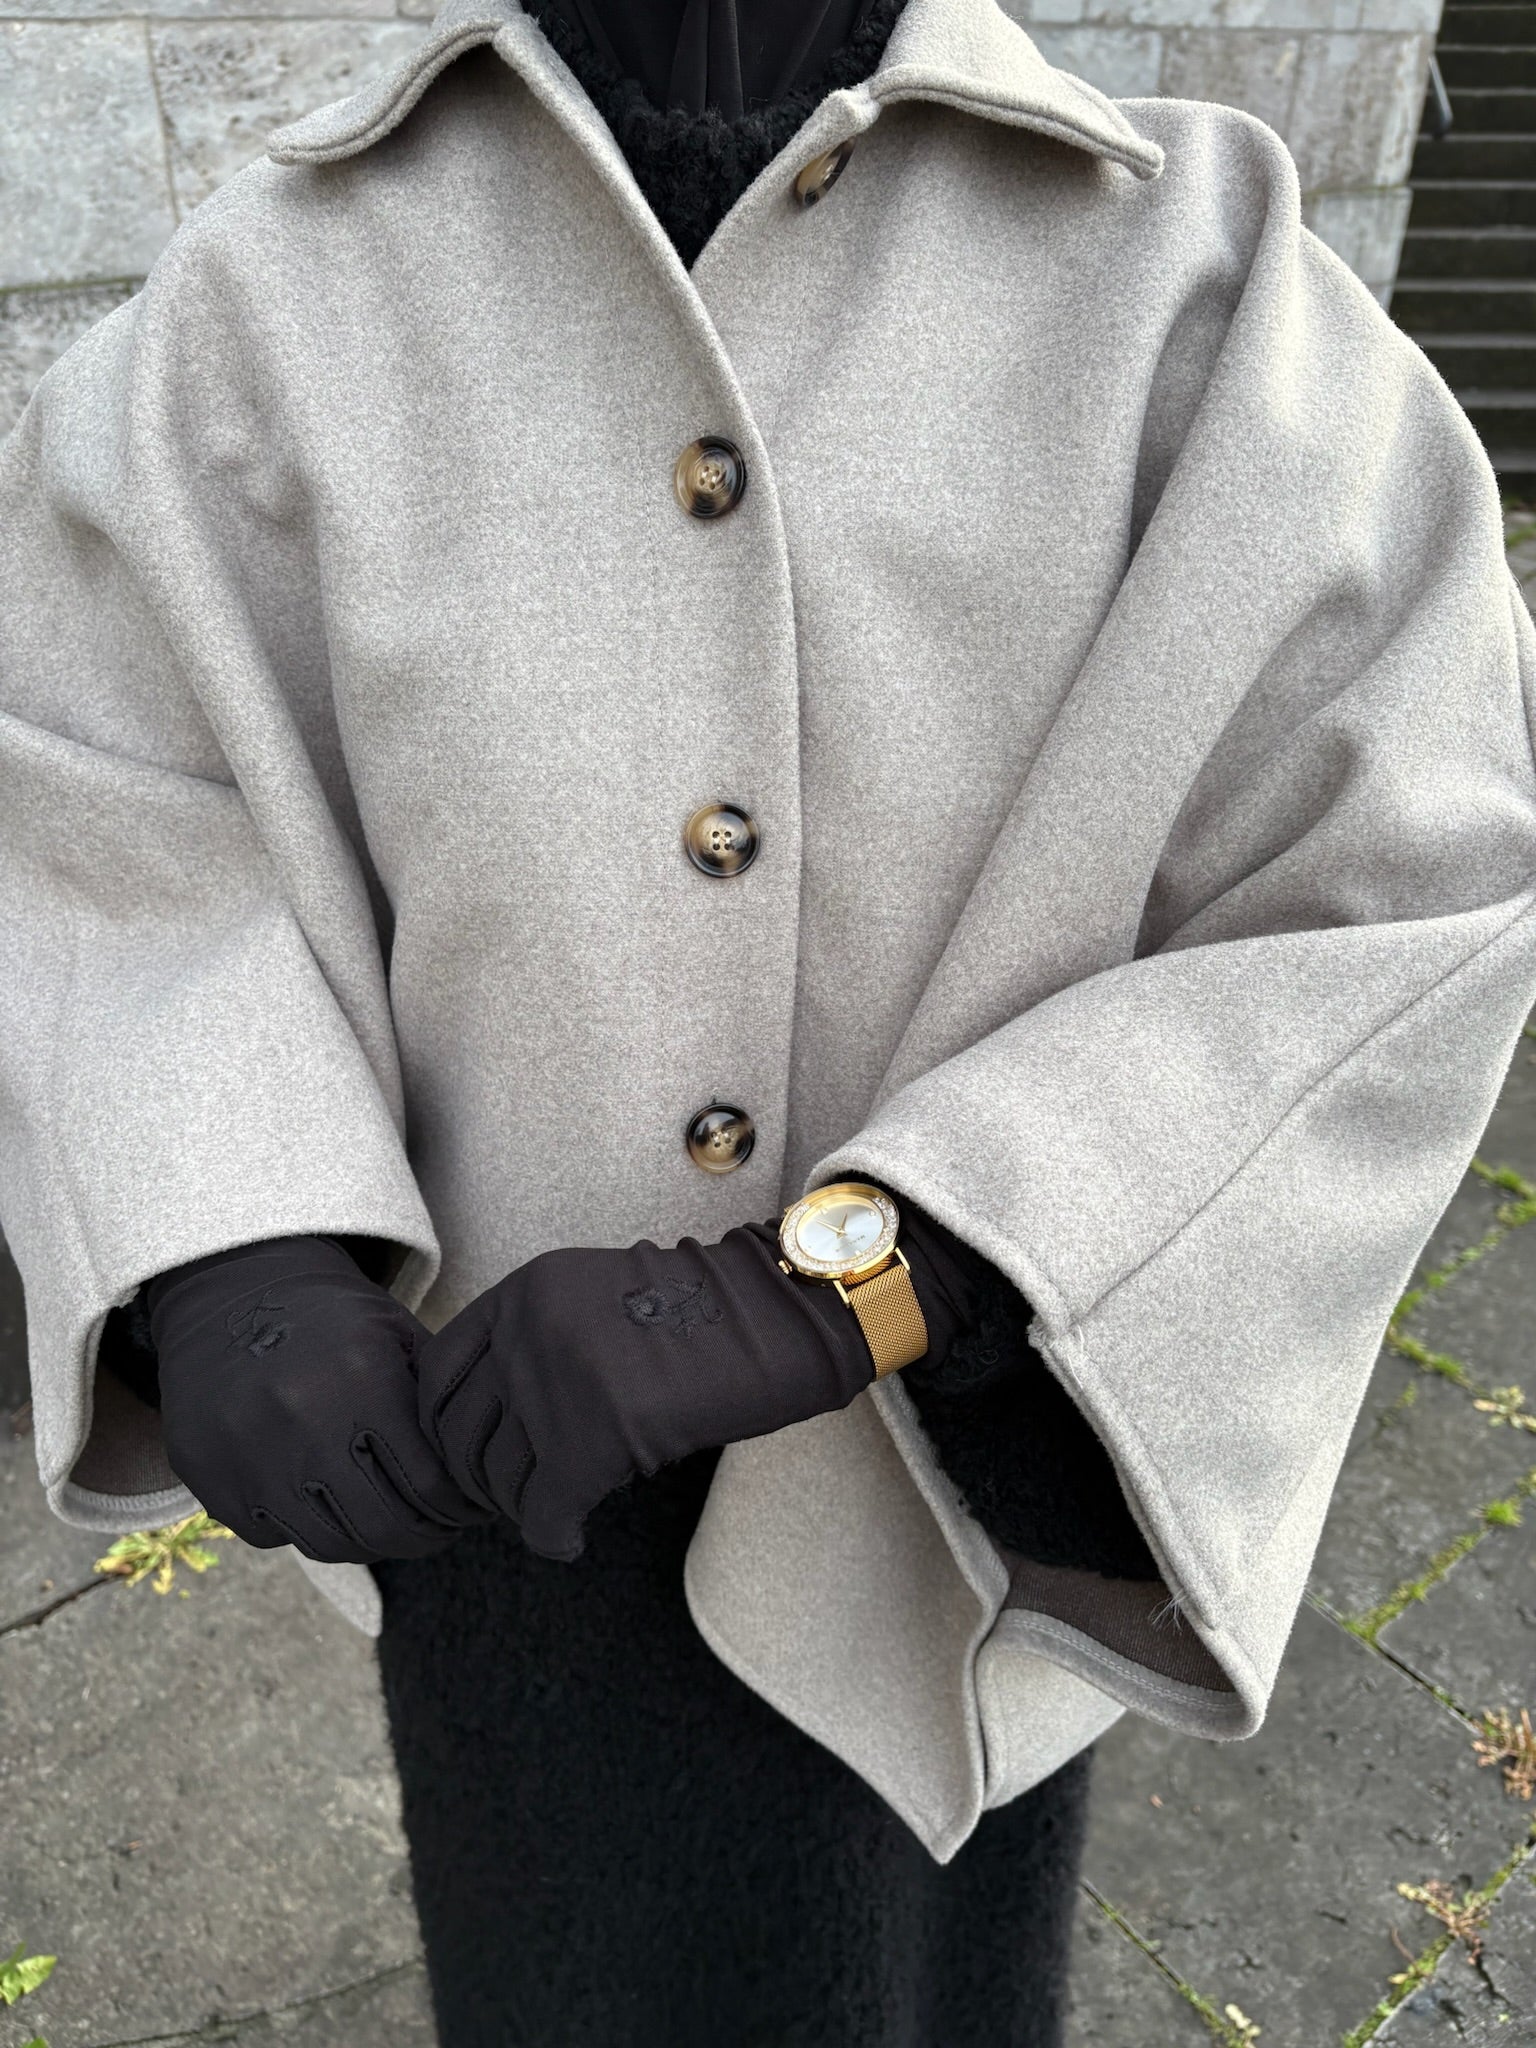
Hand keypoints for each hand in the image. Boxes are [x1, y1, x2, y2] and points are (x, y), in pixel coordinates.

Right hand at [147, 1235, 494, 1562]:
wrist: (230, 1293)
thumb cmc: (333, 1319)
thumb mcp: (397, 1335)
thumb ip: (440, 1397)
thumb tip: (485, 1466)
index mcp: (363, 1384)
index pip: (429, 1487)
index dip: (458, 1509)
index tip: (470, 1510)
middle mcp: (304, 1427)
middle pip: (383, 1528)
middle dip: (424, 1537)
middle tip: (438, 1529)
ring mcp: (251, 1461)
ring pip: (329, 1544)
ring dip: (369, 1541)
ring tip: (391, 1523)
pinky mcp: (212, 1482)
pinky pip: (274, 1537)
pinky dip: (306, 1529)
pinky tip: (328, 1505)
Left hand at [414, 1206, 981, 1562]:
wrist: (776, 1318)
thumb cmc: (702, 1313)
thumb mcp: (598, 1296)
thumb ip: (538, 1338)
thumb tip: (494, 1421)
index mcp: (524, 1292)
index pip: (436, 1378)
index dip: (448, 1431)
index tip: (478, 1459)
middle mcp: (529, 1333)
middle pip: (460, 1435)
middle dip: (481, 1481)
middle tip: (518, 1500)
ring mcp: (559, 1384)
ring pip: (500, 1481)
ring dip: (522, 1511)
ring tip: (556, 1516)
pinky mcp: (596, 1438)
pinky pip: (545, 1515)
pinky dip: (553, 1539)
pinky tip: (571, 1543)